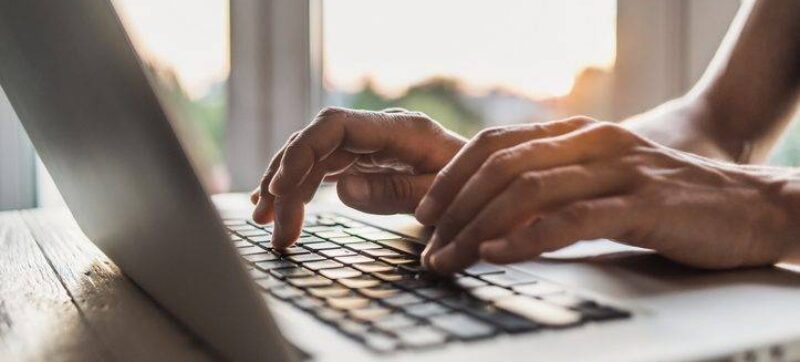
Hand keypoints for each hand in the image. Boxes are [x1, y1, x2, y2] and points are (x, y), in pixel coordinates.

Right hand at [251, 107, 464, 248]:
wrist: (491, 184)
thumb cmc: (474, 188)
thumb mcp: (442, 196)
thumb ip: (397, 192)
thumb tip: (342, 189)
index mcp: (400, 130)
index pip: (335, 127)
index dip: (302, 153)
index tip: (281, 188)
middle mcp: (379, 131)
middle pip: (316, 143)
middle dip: (286, 179)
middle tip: (271, 224)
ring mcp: (370, 144)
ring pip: (313, 156)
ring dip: (286, 186)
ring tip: (266, 222)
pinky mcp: (366, 160)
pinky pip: (324, 168)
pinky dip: (300, 187)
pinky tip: (281, 205)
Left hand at [415, 117, 797, 273]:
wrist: (749, 205)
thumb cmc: (667, 199)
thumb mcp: (602, 184)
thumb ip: (555, 189)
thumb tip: (495, 217)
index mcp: (577, 134)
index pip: (495, 143)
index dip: (452, 176)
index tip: (425, 212)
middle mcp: (592, 142)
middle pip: (500, 165)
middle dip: (454, 207)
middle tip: (430, 245)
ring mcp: (617, 169)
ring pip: (527, 190)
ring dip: (477, 227)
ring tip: (451, 257)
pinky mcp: (642, 203)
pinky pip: (571, 218)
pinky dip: (527, 237)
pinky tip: (498, 254)